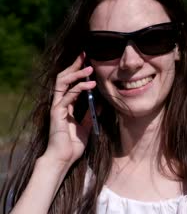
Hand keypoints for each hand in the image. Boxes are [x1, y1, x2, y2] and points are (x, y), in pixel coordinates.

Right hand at [43, 53, 96, 168]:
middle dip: (74, 65)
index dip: (77, 70)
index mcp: (66, 104)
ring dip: (77, 73)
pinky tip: (91, 86)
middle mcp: (59, 102)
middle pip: (63, 77)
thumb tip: (101, 103)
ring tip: (90, 69)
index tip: (87, 60)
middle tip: (85, 54)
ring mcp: (57, 106)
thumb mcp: (87, 125)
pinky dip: (80, 89)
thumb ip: (92, 113)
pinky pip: (67, 96)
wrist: (65, 158)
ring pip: (63, 82)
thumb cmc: (74, 144)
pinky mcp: (57, 113)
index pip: (70, 81)